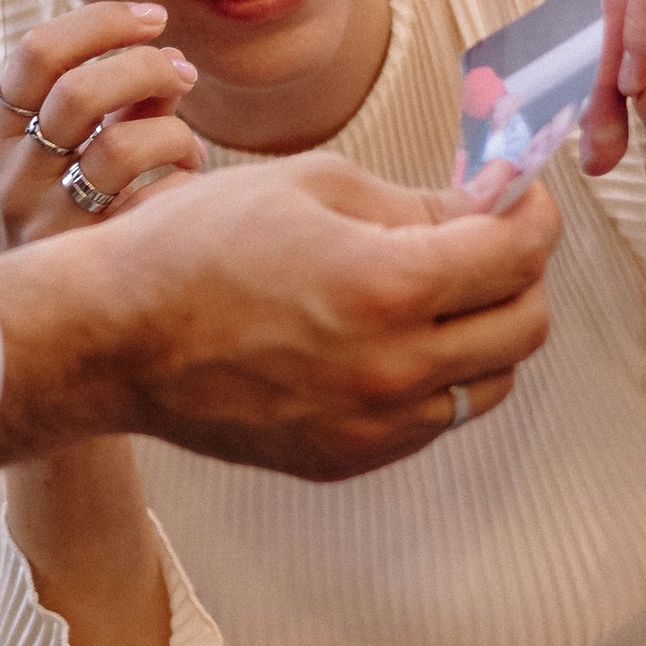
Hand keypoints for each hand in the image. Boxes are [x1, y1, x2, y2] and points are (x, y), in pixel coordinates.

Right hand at [0, 1, 204, 247]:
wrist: (50, 319)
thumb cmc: (76, 213)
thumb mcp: (77, 150)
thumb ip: (119, 101)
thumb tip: (171, 62)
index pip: (36, 52)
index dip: (102, 22)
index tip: (154, 19)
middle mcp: (8, 177)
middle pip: (79, 91)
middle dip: (148, 68)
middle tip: (184, 73)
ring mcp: (44, 224)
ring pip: (120, 147)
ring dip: (173, 133)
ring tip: (188, 147)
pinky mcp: (88, 264)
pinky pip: (155, 204)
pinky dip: (185, 185)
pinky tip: (191, 193)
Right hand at [0, 150, 560, 480]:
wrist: (112, 337)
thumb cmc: (197, 243)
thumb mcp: (312, 186)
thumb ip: (415, 203)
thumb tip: (488, 207)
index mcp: (387, 286)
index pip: (518, 253)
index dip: (534, 213)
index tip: (520, 196)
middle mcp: (392, 369)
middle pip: (525, 326)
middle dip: (521, 273)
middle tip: (488, 240)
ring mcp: (371, 426)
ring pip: (487, 383)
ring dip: (483, 332)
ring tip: (436, 292)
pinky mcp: (346, 459)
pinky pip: (430, 421)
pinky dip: (432, 377)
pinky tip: (386, 339)